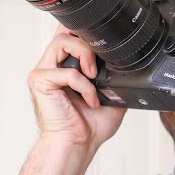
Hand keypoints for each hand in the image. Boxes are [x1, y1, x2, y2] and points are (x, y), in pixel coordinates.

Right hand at [27, 27, 124, 150]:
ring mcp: (44, 72)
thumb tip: (133, 65)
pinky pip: (66, 72)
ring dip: (85, 55)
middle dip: (86, 41)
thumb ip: (115, 76)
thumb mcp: (112, 96)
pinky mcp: (40, 81)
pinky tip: (91, 100)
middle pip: (64, 30)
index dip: (84, 30)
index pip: (69, 34)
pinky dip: (85, 85)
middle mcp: (52, 65)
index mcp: (65, 65)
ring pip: (62, 42)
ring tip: (94, 76)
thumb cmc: (88, 127)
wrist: (78, 145)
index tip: (104, 43)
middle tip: (99, 62)